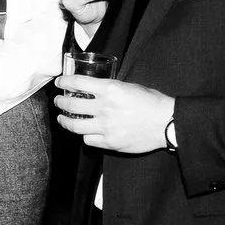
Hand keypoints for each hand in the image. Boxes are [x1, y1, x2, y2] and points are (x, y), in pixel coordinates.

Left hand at [52, 74, 174, 153]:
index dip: (64, 82)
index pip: (77, 83)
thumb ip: (110, 89)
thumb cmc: (151, 103)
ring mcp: (106, 127)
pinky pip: (88, 140)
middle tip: (58, 101)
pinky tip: (85, 132)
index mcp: (110, 89)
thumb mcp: (130, 86)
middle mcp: (104, 107)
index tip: (59, 83)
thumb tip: (94, 90)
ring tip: (62, 119)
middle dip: (60, 102)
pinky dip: (85, 135)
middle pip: (71, 105)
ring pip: (75, 125)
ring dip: (65, 121)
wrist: (166, 122)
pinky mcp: (110, 142)